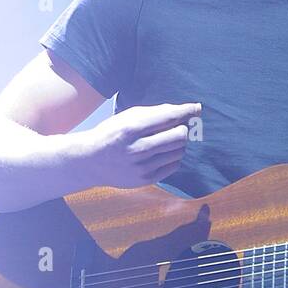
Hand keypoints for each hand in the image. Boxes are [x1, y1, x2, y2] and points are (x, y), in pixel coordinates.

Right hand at [83, 102, 200, 187]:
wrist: (91, 161)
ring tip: (166, 140)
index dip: (186, 111)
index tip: (197, 108)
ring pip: (179, 151)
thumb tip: (186, 110)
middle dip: (182, 128)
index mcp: (132, 128)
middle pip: (179, 136)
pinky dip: (174, 156)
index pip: (168, 117)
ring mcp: (142, 167)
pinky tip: (163, 152)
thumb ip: (156, 112)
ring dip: (178, 143)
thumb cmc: (113, 133)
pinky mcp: (146, 180)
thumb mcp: (128, 117)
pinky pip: (174, 165)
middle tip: (178, 126)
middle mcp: (138, 149)